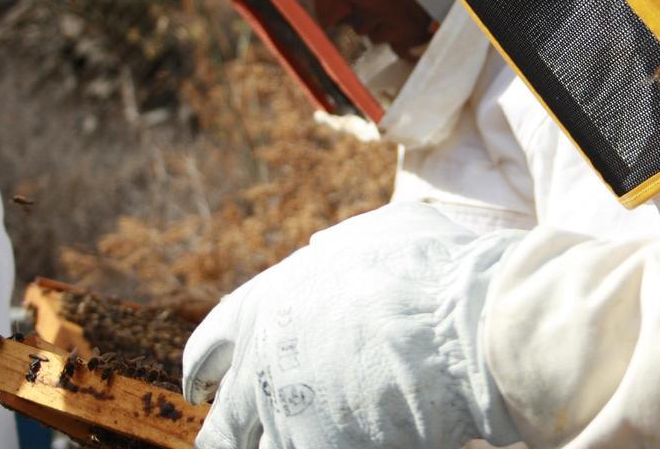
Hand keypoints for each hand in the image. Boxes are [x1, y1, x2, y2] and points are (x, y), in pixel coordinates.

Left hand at [183, 203, 523, 448]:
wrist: (457, 326)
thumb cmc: (427, 271)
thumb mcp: (378, 232)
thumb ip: (338, 246)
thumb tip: (320, 247)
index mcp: (265, 304)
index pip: (209, 346)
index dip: (204, 369)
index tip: (202, 385)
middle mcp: (262, 364)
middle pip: (223, 422)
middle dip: (226, 433)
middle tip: (229, 440)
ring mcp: (286, 415)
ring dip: (275, 445)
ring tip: (301, 440)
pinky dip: (318, 448)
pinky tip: (358, 445)